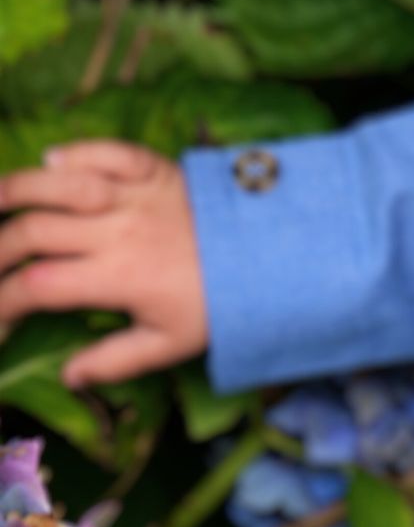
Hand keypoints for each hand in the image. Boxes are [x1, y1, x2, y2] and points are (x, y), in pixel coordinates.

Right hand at [0, 141, 207, 385]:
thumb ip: (115, 360)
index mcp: (117, 278)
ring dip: (16, 188)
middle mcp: (116, 232)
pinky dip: (75, 151)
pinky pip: (105, 150)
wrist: (273, 261)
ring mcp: (132, 195)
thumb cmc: (219, 306)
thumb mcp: (170, 344)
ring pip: (56, 183)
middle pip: (33, 232)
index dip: (4, 301)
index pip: (38, 287)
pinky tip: (51, 159)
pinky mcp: (152, 168)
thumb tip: (70, 376)